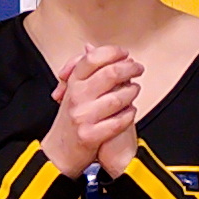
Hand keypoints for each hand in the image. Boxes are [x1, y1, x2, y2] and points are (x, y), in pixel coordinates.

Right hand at [41, 47, 141, 186]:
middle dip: (130, 69)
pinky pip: (118, 122)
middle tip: (138, 68)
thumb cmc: (71, 119)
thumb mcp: (73, 90)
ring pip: (117, 98)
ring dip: (132, 92)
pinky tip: (130, 111)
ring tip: (134, 90)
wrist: (60, 151)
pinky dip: (129, 115)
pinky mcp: (90, 135)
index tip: (125, 54)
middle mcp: (76, 97)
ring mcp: (83, 116)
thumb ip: (84, 70)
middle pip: (110, 74)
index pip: (93, 58)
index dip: (113, 52)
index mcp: (73, 83)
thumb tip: (90, 48)